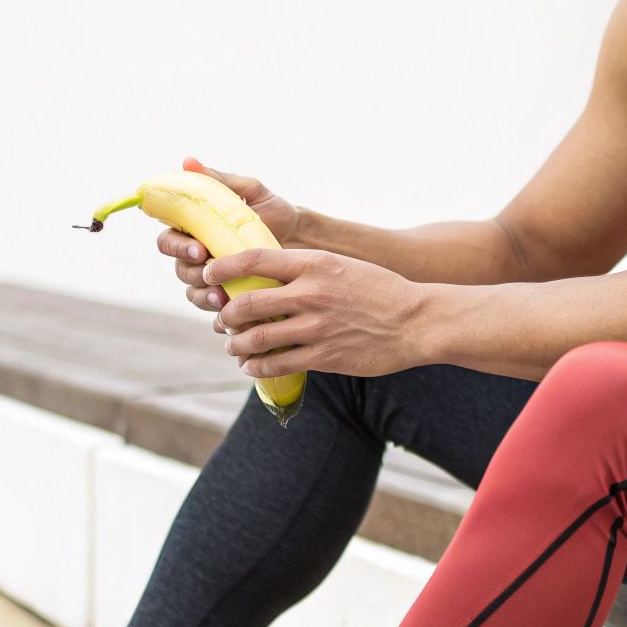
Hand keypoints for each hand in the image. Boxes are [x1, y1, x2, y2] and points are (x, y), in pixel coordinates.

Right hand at [157, 157, 304, 312]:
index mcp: (196, 230)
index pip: (169, 240)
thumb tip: (189, 162)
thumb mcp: (250, 192)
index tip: (200, 250)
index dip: (177, 247)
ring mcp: (212, 278)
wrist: (304, 241)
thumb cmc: (276, 212)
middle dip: (192, 273)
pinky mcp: (229, 297)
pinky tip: (231, 312)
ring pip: (192, 292)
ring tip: (222, 298)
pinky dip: (219, 313)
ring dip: (202, 296)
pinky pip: (213, 311)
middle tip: (211, 275)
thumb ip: (219, 181)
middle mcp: (199, 256)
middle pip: (179, 269)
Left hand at [207, 248, 429, 377]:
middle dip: (226, 314)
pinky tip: (251, 366)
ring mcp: (317, 327)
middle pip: (247, 302)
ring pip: (257, 338)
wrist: (417, 321)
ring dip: (236, 344)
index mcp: (314, 264)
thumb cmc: (380, 290)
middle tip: (223, 318)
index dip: (222, 267)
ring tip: (233, 346)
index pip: (253, 259)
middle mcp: (311, 294)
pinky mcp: (324, 356)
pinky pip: (278, 364)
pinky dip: (257, 366)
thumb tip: (270, 273)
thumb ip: (307, 268)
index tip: (209, 274)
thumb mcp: (342, 266)